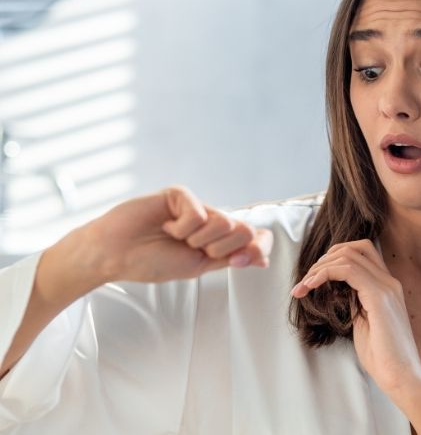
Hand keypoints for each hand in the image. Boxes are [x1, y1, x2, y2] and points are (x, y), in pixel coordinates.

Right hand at [79, 186, 272, 284]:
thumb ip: (231, 258)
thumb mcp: (199, 265)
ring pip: (224, 221)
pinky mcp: (181, 194)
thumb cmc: (152, 261)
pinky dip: (180, 228)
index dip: (259, 246)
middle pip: (244, 230)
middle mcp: (211, 219)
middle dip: (219, 249)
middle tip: (192, 249)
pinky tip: (164, 226)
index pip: (255, 235)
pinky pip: (199, 214)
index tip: (241, 260)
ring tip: (175, 238)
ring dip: (197, 239)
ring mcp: (197, 205)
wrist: (116, 255)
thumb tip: (264, 259)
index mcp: (218, 238)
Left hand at [289, 239, 420, 396]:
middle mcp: (389, 281)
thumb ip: (355, 301)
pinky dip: (325, 273)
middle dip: (325, 258)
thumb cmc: (383, 357)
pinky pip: (349, 271)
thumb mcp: (363, 322)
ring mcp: (386, 288)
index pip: (361, 252)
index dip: (334, 258)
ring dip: (320, 267)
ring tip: (304, 285)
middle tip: (306, 281)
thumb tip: (338, 288)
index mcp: (387, 286)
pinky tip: (312, 286)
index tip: (314, 278)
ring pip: (348, 255)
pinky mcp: (379, 298)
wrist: (402, 377)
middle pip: (355, 247)